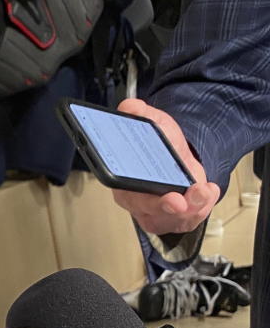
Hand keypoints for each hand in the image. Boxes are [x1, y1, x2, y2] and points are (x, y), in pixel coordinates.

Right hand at [110, 98, 220, 234]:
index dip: (135, 192)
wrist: (178, 160)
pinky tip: (206, 192)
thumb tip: (130, 107)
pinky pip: (186, 221)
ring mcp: (153, 213)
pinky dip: (201, 207)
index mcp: (122, 177)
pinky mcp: (170, 220)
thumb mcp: (153, 123)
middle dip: (164, 206)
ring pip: (170, 218)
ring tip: (202, 190)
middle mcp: (134, 199)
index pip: (123, 187)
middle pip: (147, 208)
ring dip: (190, 206)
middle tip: (177, 200)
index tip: (149, 189)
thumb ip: (141, 114)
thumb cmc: (162, 147)